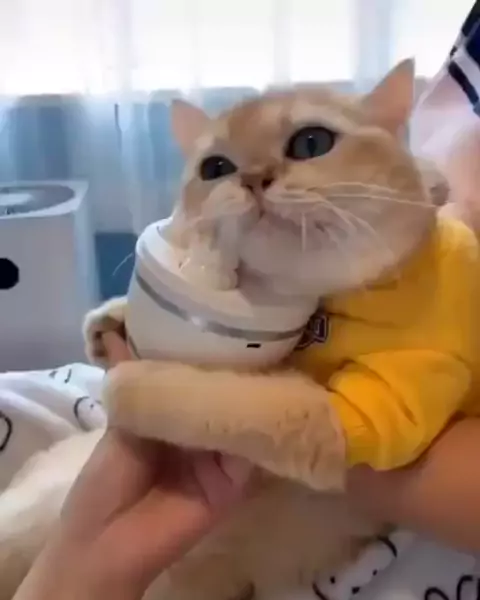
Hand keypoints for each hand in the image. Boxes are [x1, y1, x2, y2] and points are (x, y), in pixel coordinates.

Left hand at [15, 334, 251, 599]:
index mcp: (173, 416)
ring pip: (239, 420)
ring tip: (265, 355)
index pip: (196, 380)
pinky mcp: (236, 481)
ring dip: (248, 395)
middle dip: (234, 370)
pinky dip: (253, 428)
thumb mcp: (121, 424)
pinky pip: (250, 451)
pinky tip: (261, 399)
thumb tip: (116, 331)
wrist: (105, 543)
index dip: (204, 354)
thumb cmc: (106, 480)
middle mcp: (202, 432)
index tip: (217, 317)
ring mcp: (222, 456)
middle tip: (251, 330)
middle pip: (222, 398)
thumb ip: (136, 387)